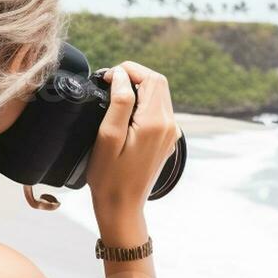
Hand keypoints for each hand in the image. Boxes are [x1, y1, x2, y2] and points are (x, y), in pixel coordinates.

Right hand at [86, 61, 178, 231]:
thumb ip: (118, 102)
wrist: (122, 207)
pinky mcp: (167, 140)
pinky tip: (125, 113)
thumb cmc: (109, 176)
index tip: (105, 78)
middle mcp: (170, 125)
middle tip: (108, 84)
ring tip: (113, 96)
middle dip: (134, 76)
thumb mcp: (108, 136)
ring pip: (160, 95)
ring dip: (138, 89)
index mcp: (156, 122)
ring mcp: (171, 134)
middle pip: (158, 83)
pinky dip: (143, 103)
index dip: (128, 70)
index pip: (150, 77)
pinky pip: (159, 111)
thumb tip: (121, 75)